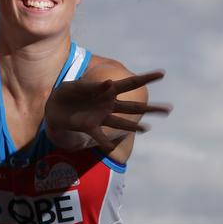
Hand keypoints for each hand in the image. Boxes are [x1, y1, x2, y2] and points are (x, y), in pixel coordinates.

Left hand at [45, 72, 171, 150]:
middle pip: (133, 107)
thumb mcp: (77, 86)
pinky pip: (100, 137)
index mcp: (107, 90)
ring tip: (147, 129)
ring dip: (134, 126)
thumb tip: (110, 84)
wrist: (52, 107)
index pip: (130, 83)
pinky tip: (111, 150)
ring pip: (121, 123)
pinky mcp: (89, 127)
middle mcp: (108, 105)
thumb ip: (93, 86)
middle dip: (151, 108)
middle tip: (170, 109)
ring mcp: (100, 117)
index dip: (146, 78)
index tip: (162, 73)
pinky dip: (105, 144)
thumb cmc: (67, 92)